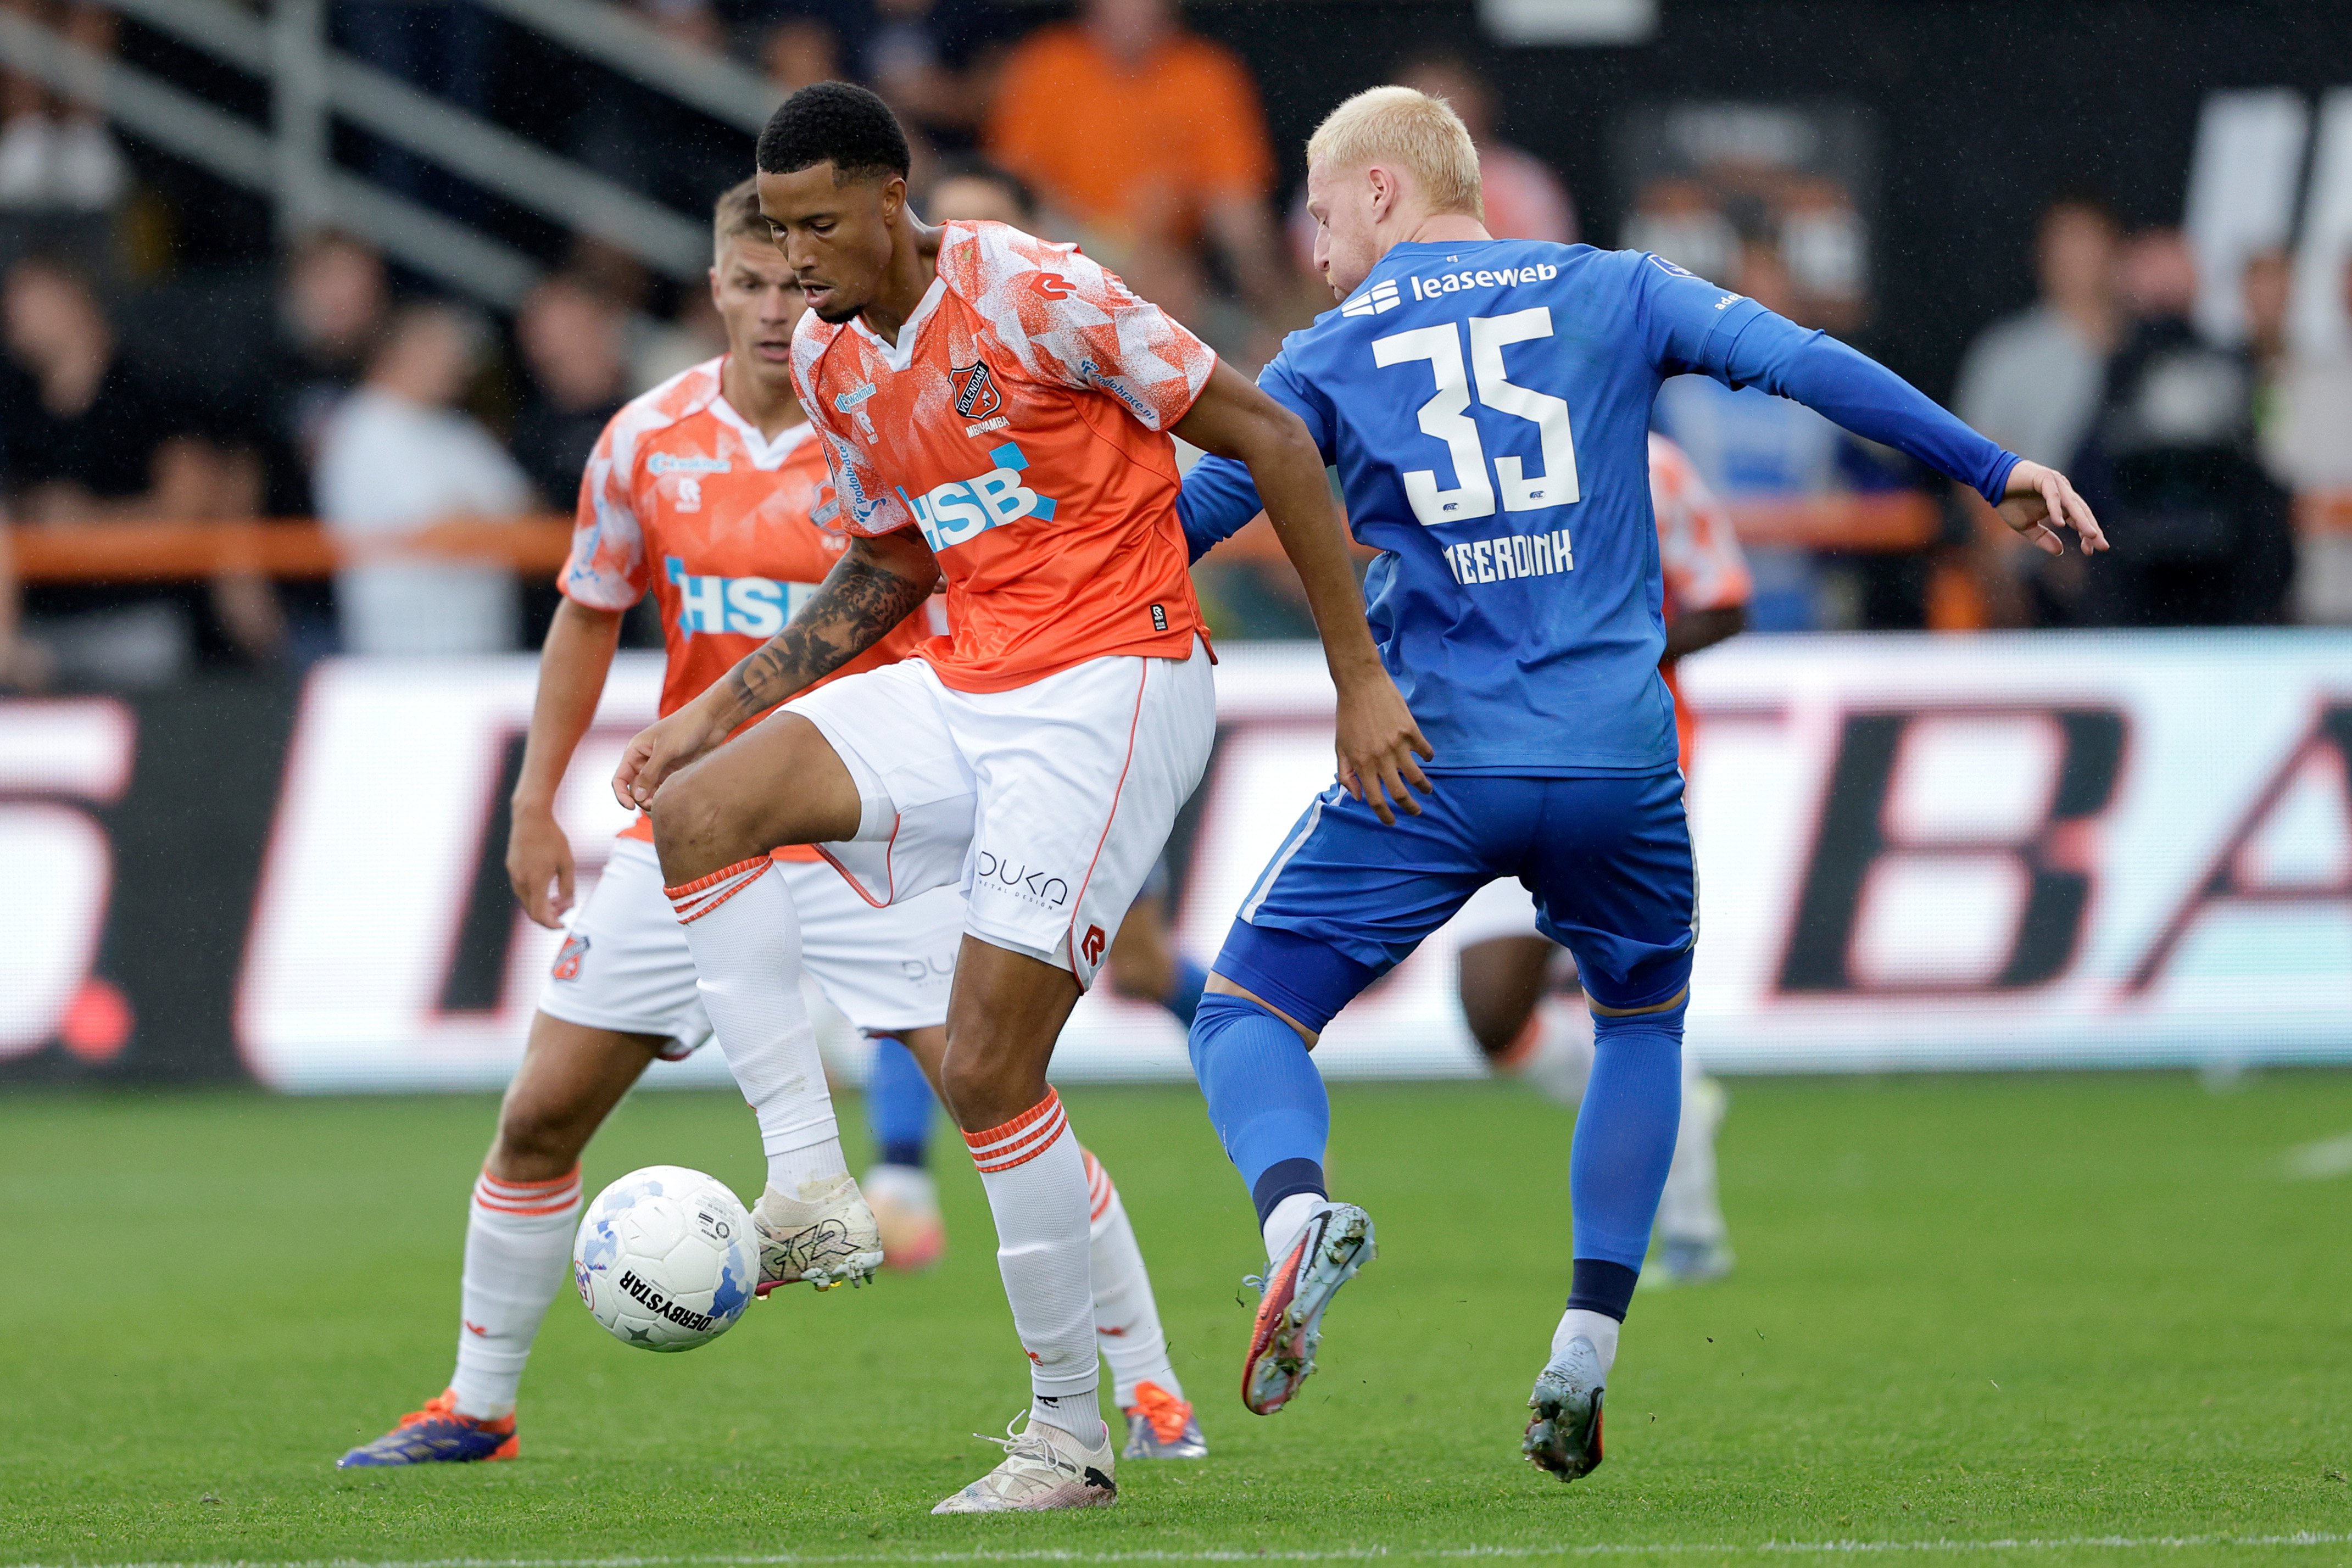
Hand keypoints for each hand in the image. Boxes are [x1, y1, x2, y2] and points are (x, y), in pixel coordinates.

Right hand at [506, 803, 576, 928]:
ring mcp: (513, 874)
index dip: (551, 924)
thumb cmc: (552, 838)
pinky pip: (521, 888)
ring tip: (556, 898)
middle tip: (564, 910)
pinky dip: (533, 894)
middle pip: (531, 910)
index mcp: (535, 882)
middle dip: (548, 915)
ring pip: (526, 900)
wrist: (530, 817)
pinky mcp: (511, 867)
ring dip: (540, 904)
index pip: (540, 915)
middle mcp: (521, 881)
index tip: (562, 925)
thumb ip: (568, 887)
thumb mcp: (567, 863)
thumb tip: (568, 906)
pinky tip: (545, 886)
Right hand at [613, 699, 733, 811]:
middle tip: (656, 805)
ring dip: (654, 799)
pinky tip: (674, 798)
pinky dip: (665, 795)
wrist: (713, 718)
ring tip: (666, 802)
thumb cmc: (687, 727)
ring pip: (650, 791)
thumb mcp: (666, 749)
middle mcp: (645, 759)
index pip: (620, 779)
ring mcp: (660, 765)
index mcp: (635, 751)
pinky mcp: (674, 770)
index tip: (631, 807)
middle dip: (641, 799)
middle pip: (635, 788)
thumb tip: (636, 798)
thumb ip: (650, 774)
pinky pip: (664, 788)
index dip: (621, 795)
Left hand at [1332, 664, 1434, 825]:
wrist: (1360, 683)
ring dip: (1424, 787)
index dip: (1384, 815)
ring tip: (1427, 790)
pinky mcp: (1410, 730)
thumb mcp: (1339, 746)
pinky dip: (1428, 758)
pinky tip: (1426, 759)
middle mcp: (1381, 757)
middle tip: (1416, 811)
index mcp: (1362, 764)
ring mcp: (1397, 744)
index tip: (1392, 822)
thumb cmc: (1347, 715)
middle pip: (1399, 793)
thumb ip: (1346, 773)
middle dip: (1410, 808)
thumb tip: (1357, 797)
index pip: (1375, 799)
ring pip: (1417, 776)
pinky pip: (1425, 751)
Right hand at [1997, 460, 2106, 556]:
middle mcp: (2063, 492)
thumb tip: (2060, 551)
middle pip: (2082, 513)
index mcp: (2062, 503)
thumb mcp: (2026, 527)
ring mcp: (2056, 483)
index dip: (2086, 535)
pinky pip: (2053, 496)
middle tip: (2102, 546)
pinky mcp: (2044, 477)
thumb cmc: (2009, 501)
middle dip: (2092, 530)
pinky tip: (2059, 524)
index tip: (2089, 552)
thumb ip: (2043, 538)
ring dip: (2082, 520)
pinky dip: (2056, 509)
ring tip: (2091, 535)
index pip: (2079, 520)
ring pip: (2072, 504)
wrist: (1992, 480)